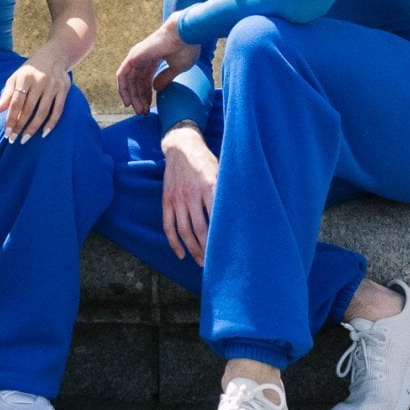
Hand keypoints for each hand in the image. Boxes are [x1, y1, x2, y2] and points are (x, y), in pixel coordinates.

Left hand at [0, 59, 70, 140]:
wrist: (54, 55)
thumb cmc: (30, 71)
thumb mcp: (16, 77)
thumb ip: (7, 94)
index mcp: (25, 77)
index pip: (16, 102)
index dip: (11, 118)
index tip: (6, 133)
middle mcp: (40, 81)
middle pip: (28, 108)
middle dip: (20, 126)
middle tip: (13, 140)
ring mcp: (53, 85)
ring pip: (42, 112)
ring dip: (33, 128)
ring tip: (25, 139)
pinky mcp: (63, 89)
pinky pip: (58, 110)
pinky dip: (51, 123)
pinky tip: (44, 133)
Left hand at [116, 19, 198, 114]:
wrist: (185, 34)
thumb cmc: (186, 47)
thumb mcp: (177, 68)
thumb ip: (165, 78)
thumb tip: (156, 88)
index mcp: (154, 58)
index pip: (145, 79)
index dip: (146, 94)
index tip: (149, 107)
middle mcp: (143, 57)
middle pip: (137, 82)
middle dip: (139, 98)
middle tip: (142, 112)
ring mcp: (137, 56)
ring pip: (129, 81)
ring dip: (132, 96)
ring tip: (138, 110)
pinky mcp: (133, 57)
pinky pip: (123, 75)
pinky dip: (123, 88)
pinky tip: (127, 100)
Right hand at [160, 124, 218, 262]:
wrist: (181, 145)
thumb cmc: (206, 160)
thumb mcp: (222, 170)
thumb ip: (228, 190)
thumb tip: (243, 211)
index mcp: (209, 186)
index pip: (217, 217)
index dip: (222, 235)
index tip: (230, 250)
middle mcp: (191, 194)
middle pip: (200, 229)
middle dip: (208, 249)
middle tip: (217, 263)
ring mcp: (177, 198)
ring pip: (184, 231)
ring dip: (193, 250)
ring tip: (202, 262)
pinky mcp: (167, 200)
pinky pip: (168, 226)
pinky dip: (174, 243)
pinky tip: (181, 254)